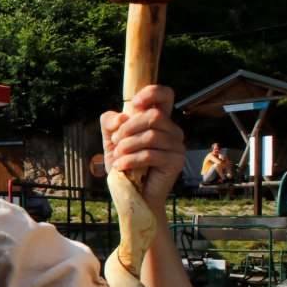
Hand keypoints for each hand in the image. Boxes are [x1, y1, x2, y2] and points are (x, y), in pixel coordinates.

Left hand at [100, 85, 185, 210]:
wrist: (131, 194)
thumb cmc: (124, 164)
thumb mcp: (111, 140)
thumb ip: (109, 123)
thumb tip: (121, 118)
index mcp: (159, 119)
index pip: (165, 94)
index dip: (152, 93)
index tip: (134, 104)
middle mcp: (172, 130)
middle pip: (153, 115)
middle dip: (127, 129)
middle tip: (115, 143)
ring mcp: (177, 145)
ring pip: (150, 136)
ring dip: (126, 147)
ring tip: (117, 157)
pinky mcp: (176, 162)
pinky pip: (150, 154)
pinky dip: (130, 160)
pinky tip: (121, 166)